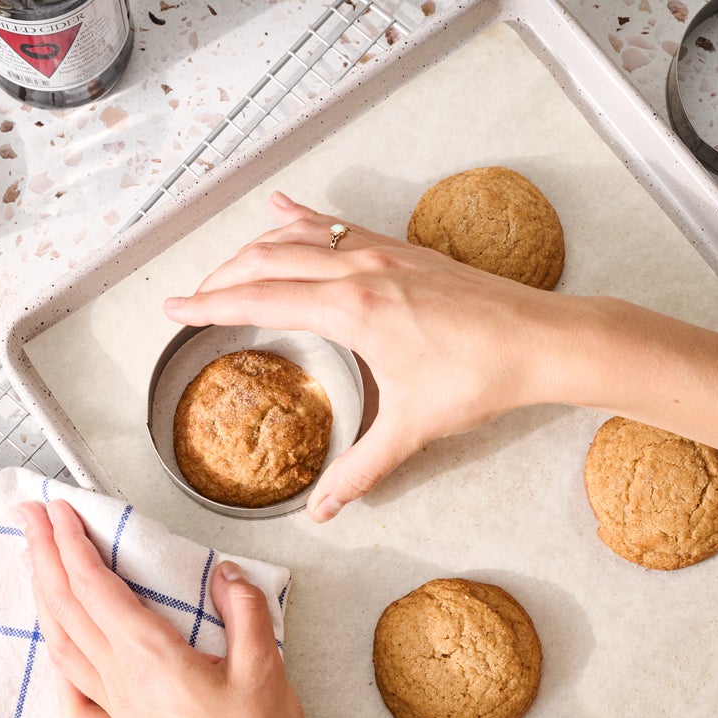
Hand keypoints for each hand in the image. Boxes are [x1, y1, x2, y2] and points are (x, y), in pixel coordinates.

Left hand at [15, 499, 306, 717]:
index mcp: (150, 656)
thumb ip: (245, 611)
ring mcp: (118, 710)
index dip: (70, 543)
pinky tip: (55, 655)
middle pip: (66, 606)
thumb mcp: (265, 668)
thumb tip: (226, 574)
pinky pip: (74, 700)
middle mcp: (122, 681)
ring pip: (62, 645)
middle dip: (43, 555)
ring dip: (41, 598)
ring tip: (32, 565)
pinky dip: (57, 669)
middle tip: (28, 518)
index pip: (94, 585)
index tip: (56, 511)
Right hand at [163, 191, 574, 520]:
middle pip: (266, 260)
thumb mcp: (412, 427)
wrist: (542, 339)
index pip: (259, 299)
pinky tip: (280, 206)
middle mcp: (357, 269)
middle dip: (221, 277)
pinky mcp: (400, 247)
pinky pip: (337, 223)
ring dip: (254, 248)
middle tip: (192, 299)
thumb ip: (361, 469)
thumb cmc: (480, 377)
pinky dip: (301, 215)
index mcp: (350, 309)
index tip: (175, 309)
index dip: (209, 305)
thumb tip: (325, 511)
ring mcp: (379, 251)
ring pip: (298, 236)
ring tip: (225, 266)